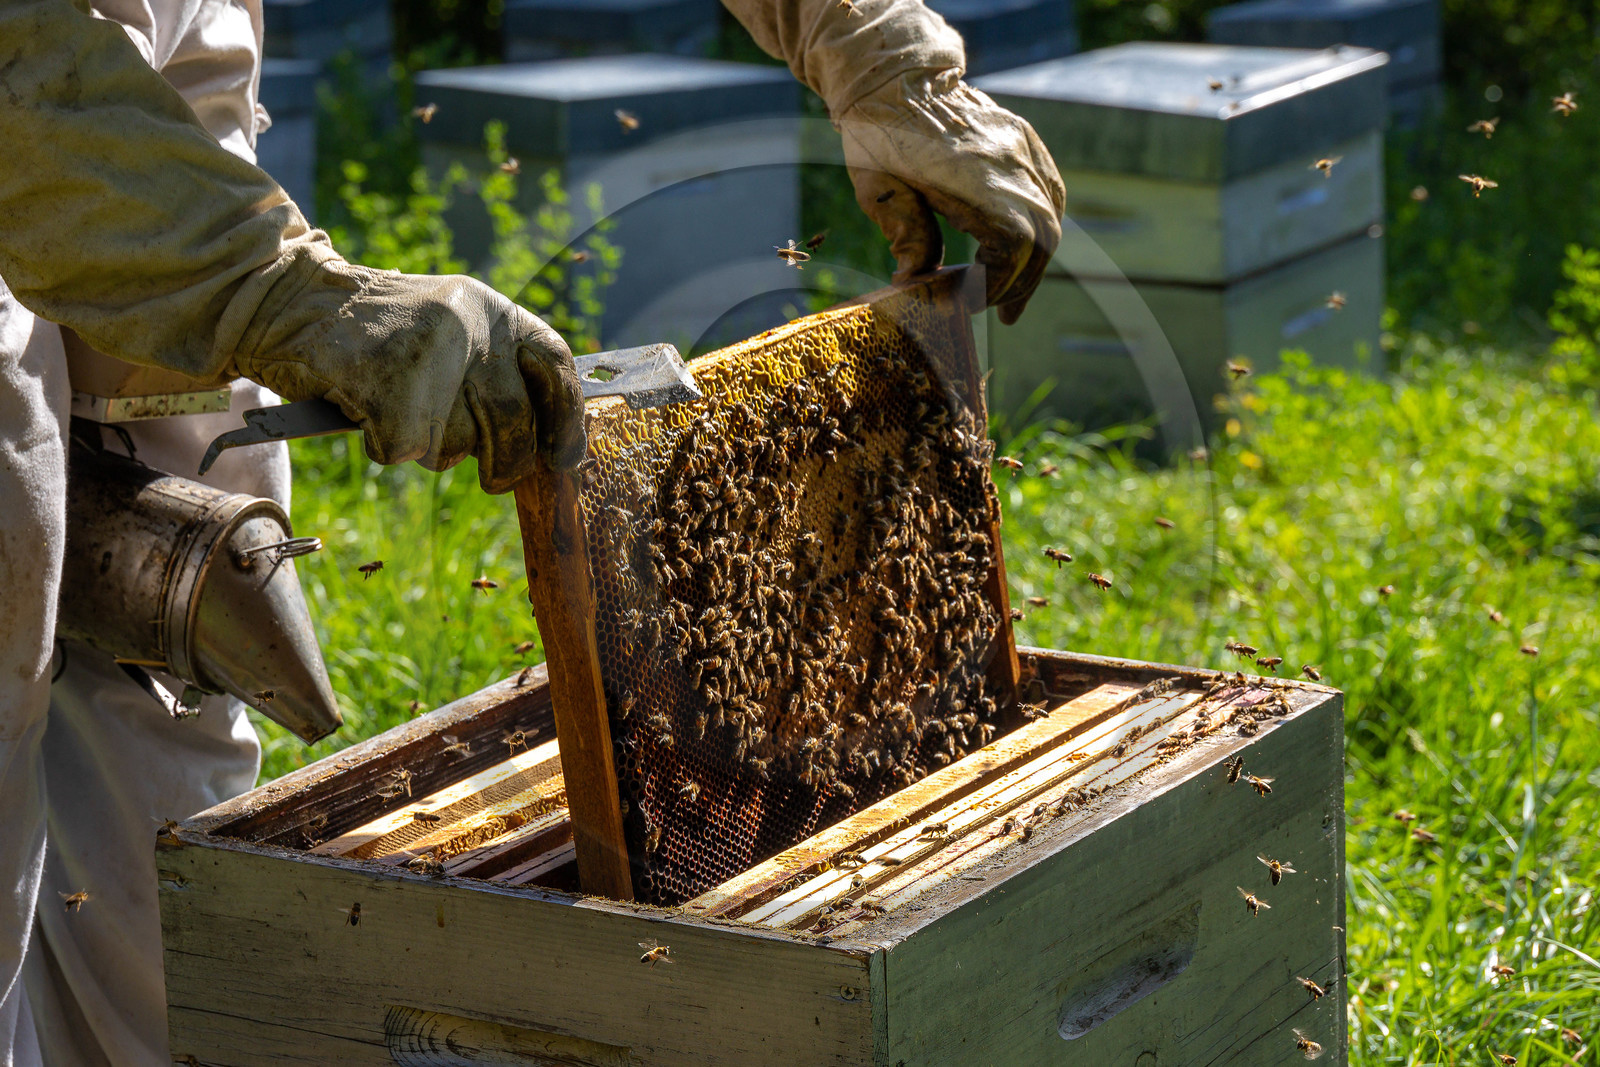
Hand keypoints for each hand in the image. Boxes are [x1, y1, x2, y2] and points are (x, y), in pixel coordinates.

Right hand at [233, 255, 585, 492]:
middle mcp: (465, 322)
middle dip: (508, 461)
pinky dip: (383, 446)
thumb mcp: (451, 332)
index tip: (565, 458)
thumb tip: (551, 446)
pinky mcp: (383, 381)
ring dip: (429, 446)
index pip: (555, 364)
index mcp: (491, 309)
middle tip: (494, 479)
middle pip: (513, 418)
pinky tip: (364, 412)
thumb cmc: (379, 336)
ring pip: (455, 443)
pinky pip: (406, 451)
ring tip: (396, 408)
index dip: (569, 418)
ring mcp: (424, 350)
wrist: (290, 301)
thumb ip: (496, 373)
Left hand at [838, 68, 1065, 324]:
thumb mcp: (876, 188)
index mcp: (972, 173)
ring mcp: (1021, 145)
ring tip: (1013, 294)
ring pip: (1051, 216)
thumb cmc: (876, 133)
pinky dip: (1042, 226)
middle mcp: (1008, 158)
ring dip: (1035, 261)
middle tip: (1000, 313)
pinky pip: (1050, 191)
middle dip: (1021, 282)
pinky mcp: (1023, 138)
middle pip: (1041, 237)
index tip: (970, 301)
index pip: (1014, 244)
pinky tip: (1025, 250)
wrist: (894, 73)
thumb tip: (915, 282)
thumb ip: (905, 234)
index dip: (998, 282)